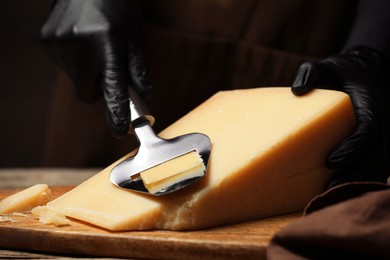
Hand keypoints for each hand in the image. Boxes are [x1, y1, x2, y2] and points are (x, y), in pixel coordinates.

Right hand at [41, 0, 151, 136]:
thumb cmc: (116, 8)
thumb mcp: (134, 35)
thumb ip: (138, 67)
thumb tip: (144, 95)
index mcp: (106, 43)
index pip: (112, 87)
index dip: (117, 112)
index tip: (120, 130)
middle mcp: (79, 45)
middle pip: (87, 93)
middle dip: (99, 87)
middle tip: (108, 66)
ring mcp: (59, 43)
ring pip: (75, 81)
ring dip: (87, 72)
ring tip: (93, 45)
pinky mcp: (46, 41)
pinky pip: (64, 67)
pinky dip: (75, 62)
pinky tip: (81, 41)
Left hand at [292, 47, 389, 186]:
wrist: (370, 73)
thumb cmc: (344, 72)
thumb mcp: (328, 66)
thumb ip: (312, 73)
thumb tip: (297, 91)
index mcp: (372, 104)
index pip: (368, 131)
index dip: (352, 148)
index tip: (329, 162)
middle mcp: (384, 122)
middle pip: (376, 154)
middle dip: (353, 173)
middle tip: (327, 188)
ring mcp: (387, 135)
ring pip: (380, 164)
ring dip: (358, 181)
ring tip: (331, 195)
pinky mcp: (383, 144)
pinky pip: (378, 166)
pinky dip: (363, 179)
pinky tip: (342, 190)